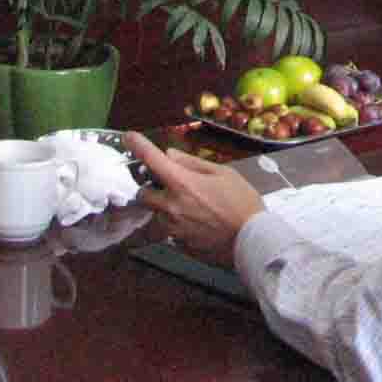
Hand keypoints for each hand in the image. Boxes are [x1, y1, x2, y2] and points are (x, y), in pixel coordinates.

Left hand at [125, 132, 265, 265]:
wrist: (253, 241)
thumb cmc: (242, 202)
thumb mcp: (224, 173)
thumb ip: (193, 163)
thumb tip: (169, 155)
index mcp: (182, 184)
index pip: (152, 159)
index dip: (137, 145)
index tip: (129, 137)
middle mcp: (171, 207)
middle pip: (143, 194)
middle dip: (151, 188)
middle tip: (171, 186)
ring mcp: (173, 229)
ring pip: (156, 214)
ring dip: (165, 208)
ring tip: (191, 207)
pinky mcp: (178, 245)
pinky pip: (169, 230)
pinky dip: (177, 224)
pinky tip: (198, 223)